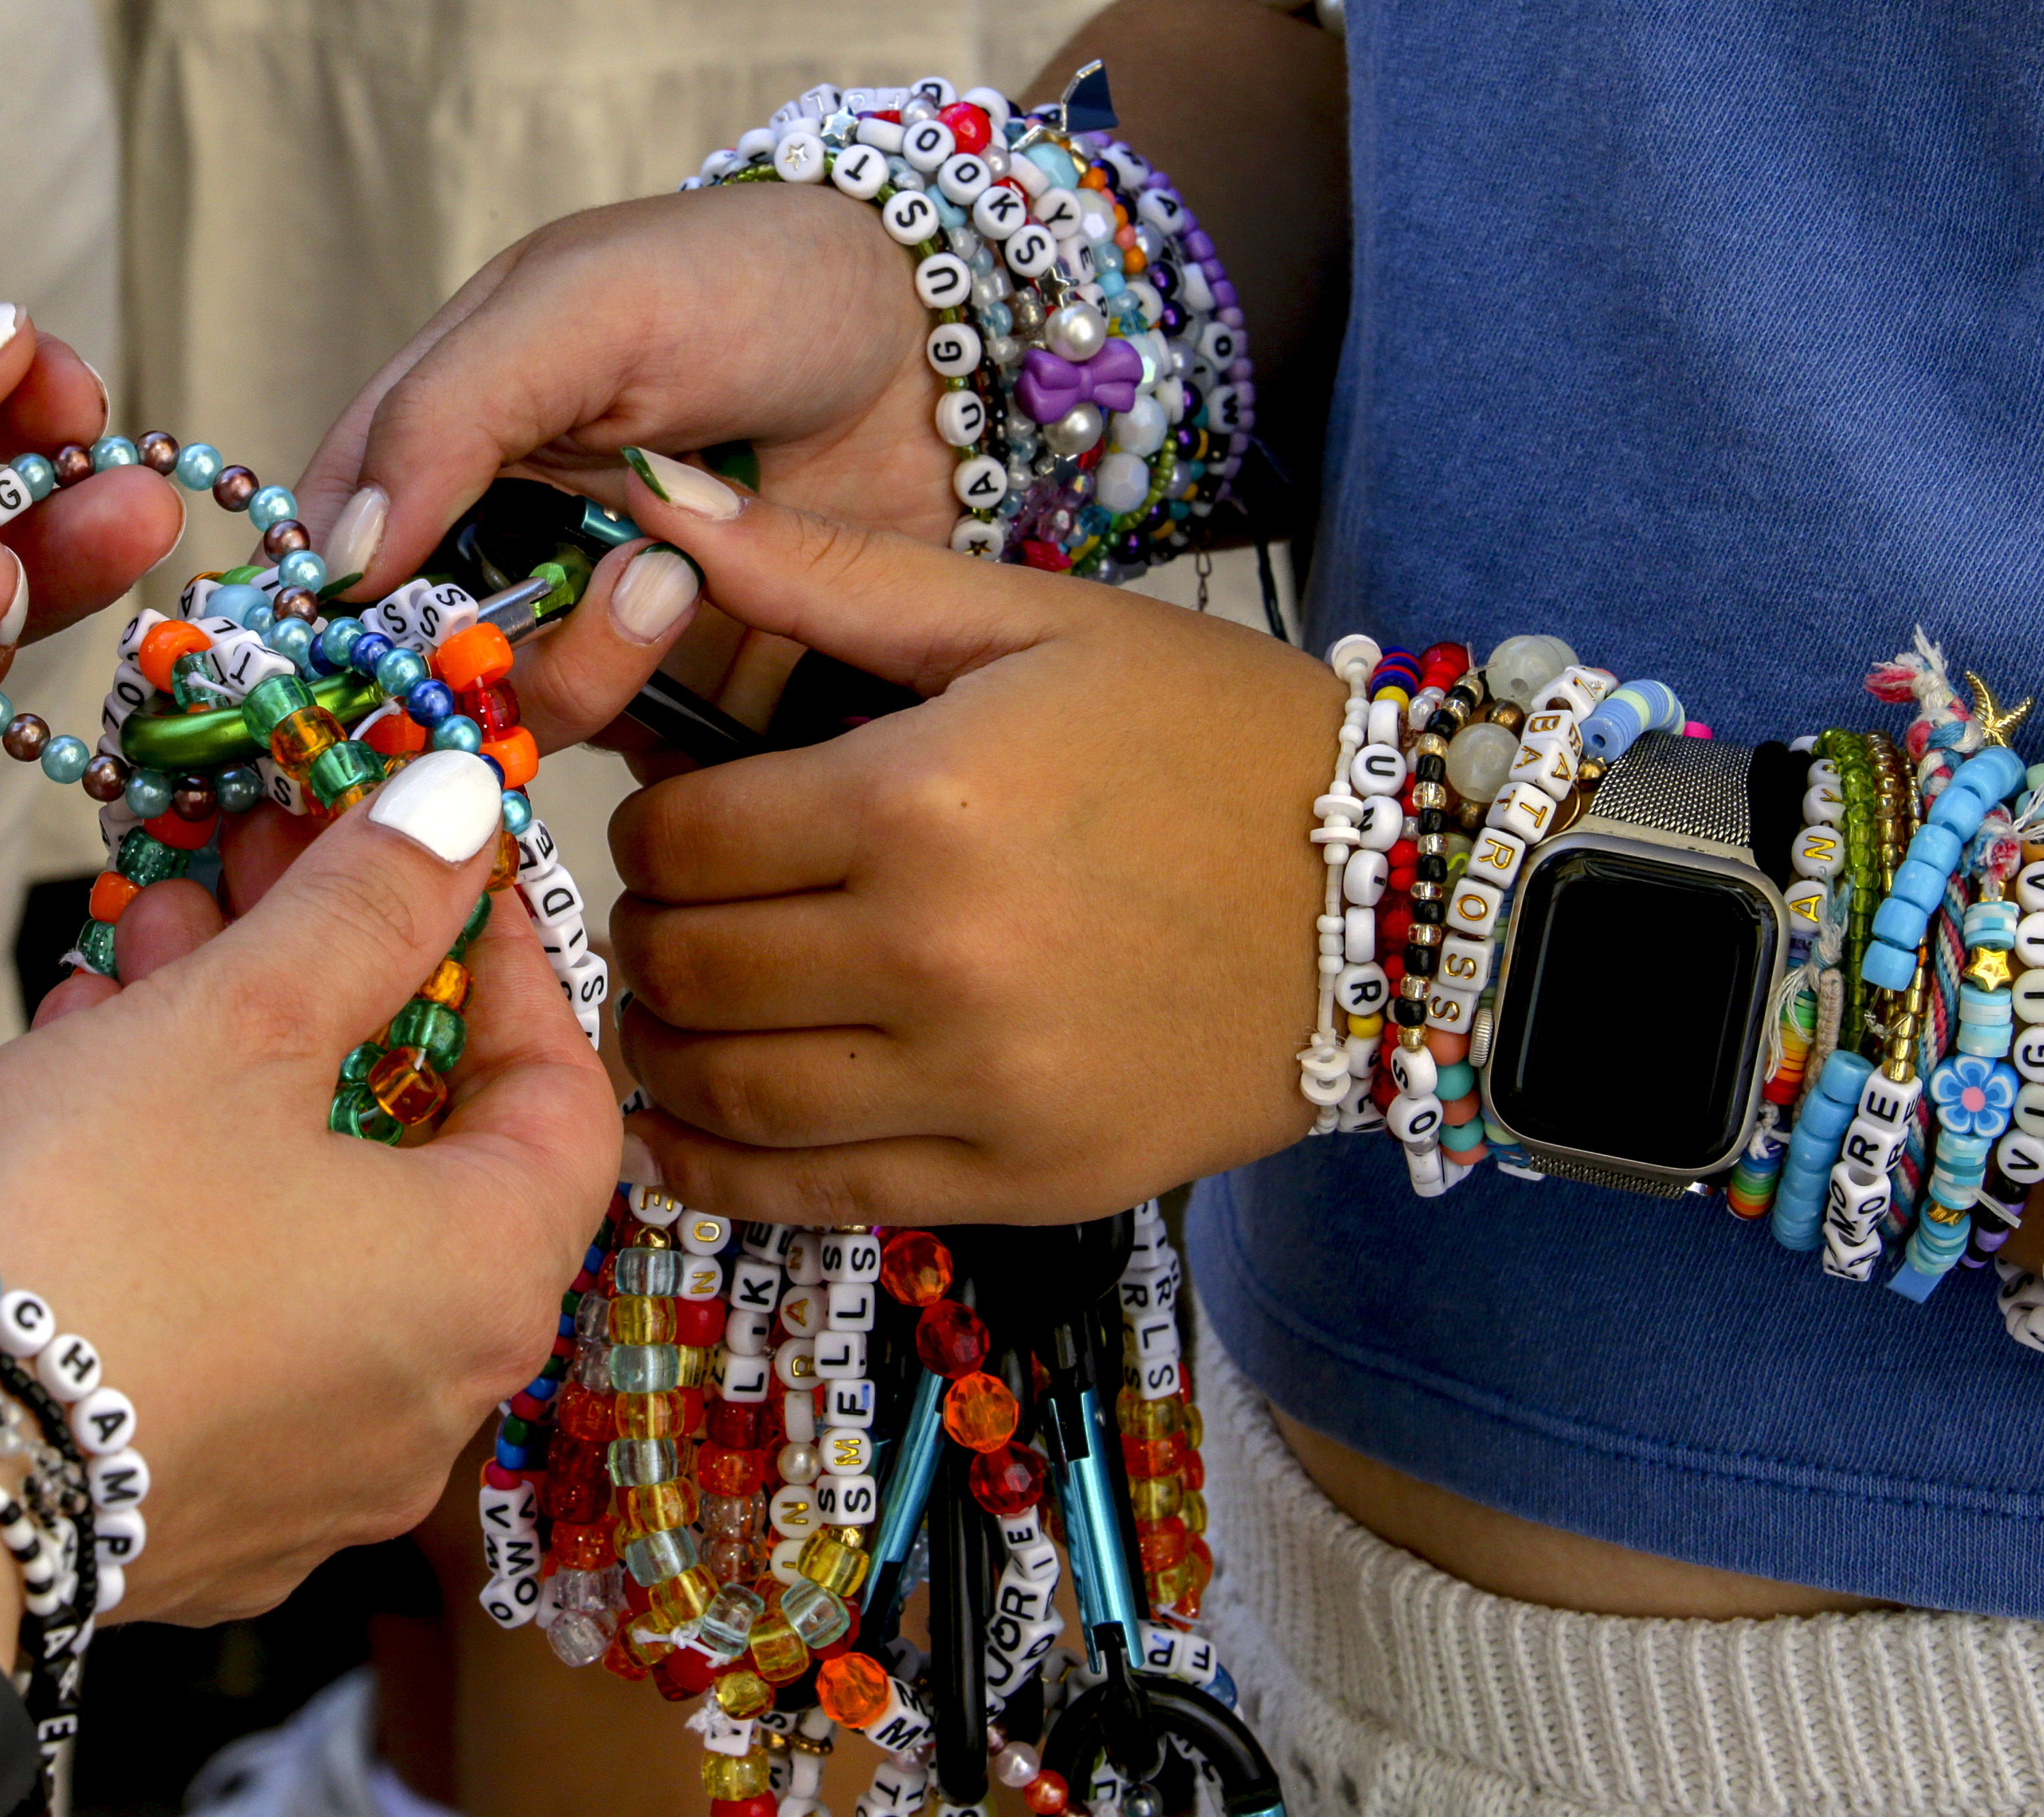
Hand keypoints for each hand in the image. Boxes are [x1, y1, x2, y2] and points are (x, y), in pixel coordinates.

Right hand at [0, 752, 618, 1623]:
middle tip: (259, 875)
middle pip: (424, 1148)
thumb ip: (366, 907)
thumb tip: (461, 808)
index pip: (567, 1099)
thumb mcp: (237, 1023)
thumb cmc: (82, 1240)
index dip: (507, 968)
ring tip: (148, 946)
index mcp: (487, 1285)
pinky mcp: (204, 1496)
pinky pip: (232, 1303)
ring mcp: (319, 1462)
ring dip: (245, 1067)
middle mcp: (433, 1395)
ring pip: (315, 1218)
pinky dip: (189, 1186)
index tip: (436, 875)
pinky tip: (95, 1077)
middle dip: (338, 987)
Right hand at [288, 184, 954, 757]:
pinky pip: (637, 754)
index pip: (338, 553)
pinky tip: (729, 644)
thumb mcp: (583, 306)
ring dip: (593, 670)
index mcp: (447, 441)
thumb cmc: (755, 282)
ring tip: (684, 580)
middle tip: (612, 578)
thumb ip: (449, 415)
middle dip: (485, 657)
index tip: (382, 643)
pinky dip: (667, 724)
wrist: (935, 341)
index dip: (340, 613)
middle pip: (425, 664)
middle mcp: (505, 545)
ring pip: (526, 719)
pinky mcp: (687, 687)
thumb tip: (342, 557)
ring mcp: (594, 624)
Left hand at [602, 481, 1346, 1224]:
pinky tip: (682, 1136)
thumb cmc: (1214, 737)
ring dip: (662, 1050)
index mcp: (921, 799)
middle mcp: (936, 954)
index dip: (648, 826)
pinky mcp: (1019, 1180)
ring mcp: (979, 1084)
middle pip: (688, 964)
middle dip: (646, 933)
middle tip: (670, 914)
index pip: (684, 838)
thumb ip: (829, 572)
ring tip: (673, 1012)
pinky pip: (814, 1195)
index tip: (675, 822)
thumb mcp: (1032, 620)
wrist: (1397, 895)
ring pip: (726, 1091)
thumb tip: (657, 496)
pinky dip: (717, 1171)